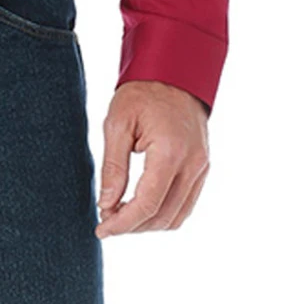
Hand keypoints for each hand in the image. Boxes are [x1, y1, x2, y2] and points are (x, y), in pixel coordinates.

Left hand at [95, 81, 209, 237]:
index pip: (147, 204)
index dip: (122, 224)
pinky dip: (163, 214)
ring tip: (121, 214)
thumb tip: (106, 205)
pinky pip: (185, 205)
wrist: (175, 73)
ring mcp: (201, 167)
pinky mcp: (202, 169)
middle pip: (162, 216)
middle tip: (106, 220)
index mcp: (170, 152)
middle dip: (131, 226)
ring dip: (147, 224)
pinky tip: (141, 207)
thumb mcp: (117, 125)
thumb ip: (113, 168)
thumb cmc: (143, 93)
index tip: (101, 229)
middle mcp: (192, 164)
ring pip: (176, 217)